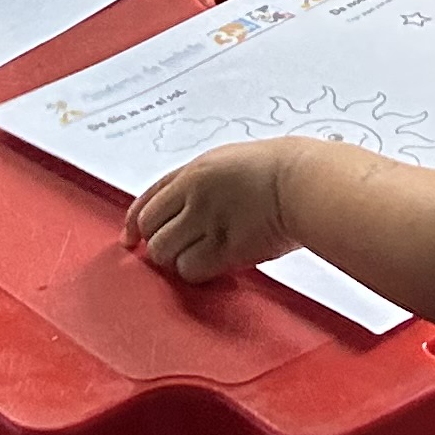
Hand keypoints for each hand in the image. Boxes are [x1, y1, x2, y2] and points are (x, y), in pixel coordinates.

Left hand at [127, 141, 313, 283]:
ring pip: (164, 252)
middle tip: (181, 247)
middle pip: (149, 229)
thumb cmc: (279, 170)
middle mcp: (193, 195)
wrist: (304, 183)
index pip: (148, 198)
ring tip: (204, 253)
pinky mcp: (224, 247)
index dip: (133, 222)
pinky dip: (197, 272)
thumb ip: (201, 183)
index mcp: (194, 171)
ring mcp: (207, 221)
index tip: (129, 238)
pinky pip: (190, 269)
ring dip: (179, 259)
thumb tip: (181, 210)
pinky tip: (215, 264)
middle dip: (159, 242)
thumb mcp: (230, 162)